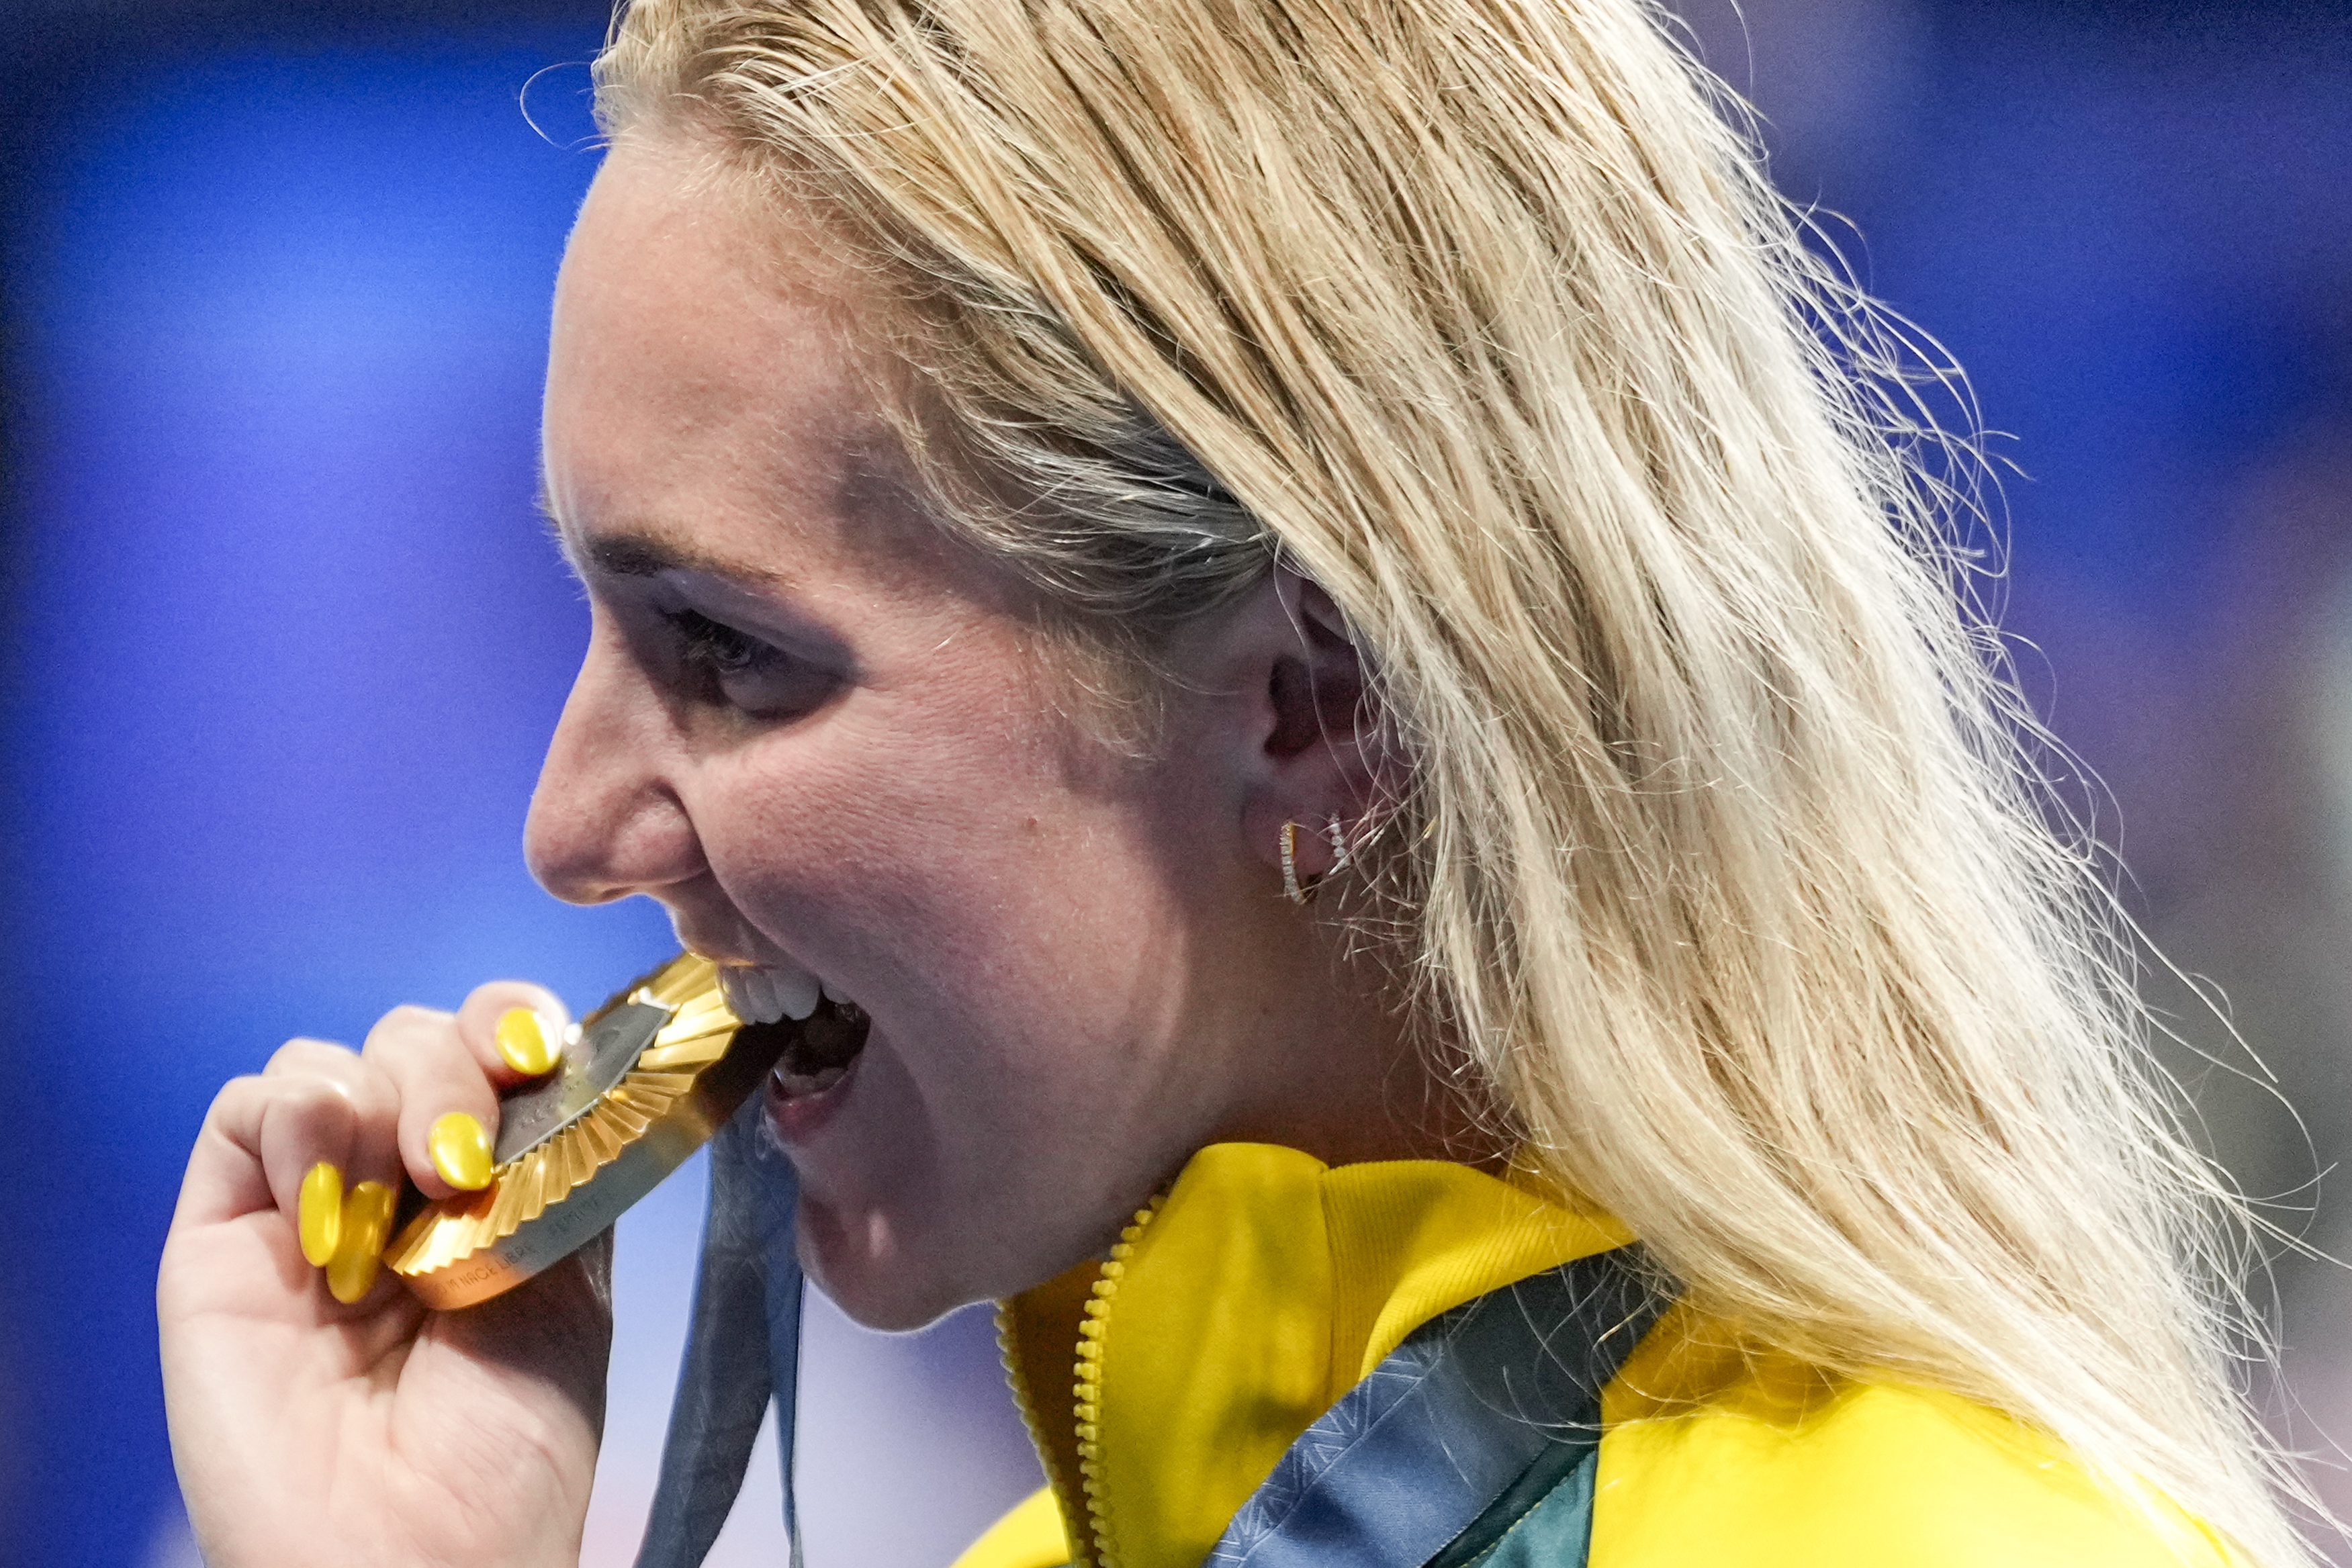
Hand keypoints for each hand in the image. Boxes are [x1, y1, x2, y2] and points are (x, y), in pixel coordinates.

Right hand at [158, 983, 612, 1567]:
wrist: (421, 1555)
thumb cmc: (510, 1448)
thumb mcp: (571, 1284)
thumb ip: (549, 1163)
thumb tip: (547, 1054)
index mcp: (495, 1190)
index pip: (495, 1051)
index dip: (513, 1024)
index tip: (540, 1052)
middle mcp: (401, 1189)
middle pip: (413, 1039)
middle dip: (453, 1064)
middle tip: (464, 1161)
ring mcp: (309, 1210)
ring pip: (330, 1061)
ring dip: (382, 1090)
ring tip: (409, 1189)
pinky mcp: (221, 1241)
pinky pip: (240, 1114)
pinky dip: (293, 1114)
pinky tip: (334, 1191)